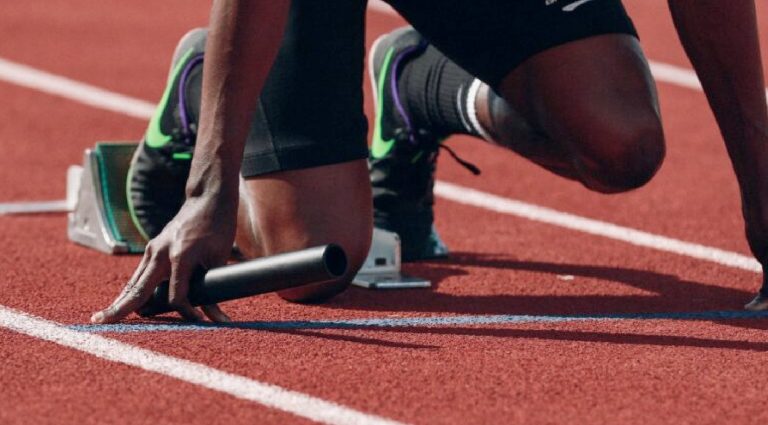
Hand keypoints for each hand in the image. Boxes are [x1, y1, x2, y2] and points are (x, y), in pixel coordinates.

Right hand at [90, 194, 236, 322]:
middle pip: (138, 289)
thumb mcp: (220, 258)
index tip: (200, 322)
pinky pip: (139, 274)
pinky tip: (122, 303)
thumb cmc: (218, 227)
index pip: (176, 296)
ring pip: (134, 282)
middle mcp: (160, 253)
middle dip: (121, 308)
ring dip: (121, 300)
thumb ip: (214, 287)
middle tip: (100, 323)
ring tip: (104, 318)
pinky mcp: (152, 248)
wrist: (207, 198)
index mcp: (180, 256)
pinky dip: (131, 290)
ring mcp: (153, 249)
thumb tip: (216, 317)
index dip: (187, 312)